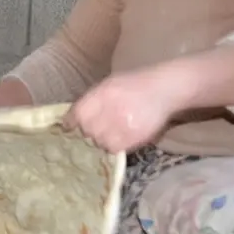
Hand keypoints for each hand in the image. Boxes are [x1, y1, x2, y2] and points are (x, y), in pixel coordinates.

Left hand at [62, 66, 184, 153]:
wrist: (165, 89)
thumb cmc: (135, 85)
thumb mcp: (110, 84)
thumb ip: (92, 99)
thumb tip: (72, 118)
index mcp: (103, 93)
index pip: (77, 113)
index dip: (70, 122)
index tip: (69, 127)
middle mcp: (111, 108)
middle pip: (86, 130)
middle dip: (87, 131)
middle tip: (94, 128)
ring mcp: (123, 124)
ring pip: (99, 142)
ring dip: (100, 140)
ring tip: (110, 132)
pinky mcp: (134, 137)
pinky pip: (114, 148)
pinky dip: (113, 146)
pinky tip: (119, 137)